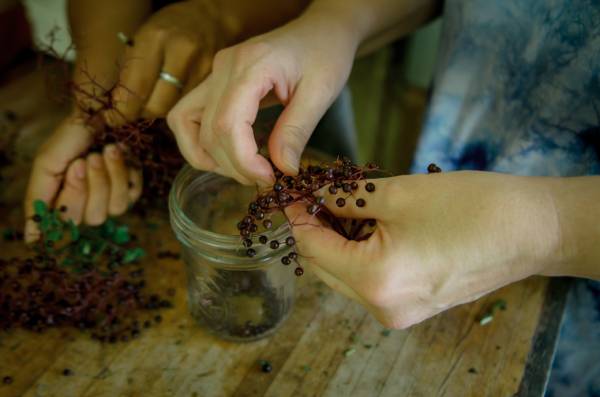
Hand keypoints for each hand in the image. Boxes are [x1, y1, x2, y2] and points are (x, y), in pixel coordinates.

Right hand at [24, 115, 141, 241]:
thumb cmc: (70, 137)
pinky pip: (133, 194)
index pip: (68, 226)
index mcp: (62, 204)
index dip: (73, 199)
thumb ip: (38, 200)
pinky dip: (126, 172)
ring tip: (107, 150)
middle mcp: (86, 206)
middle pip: (94, 218)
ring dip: (111, 176)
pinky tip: (120, 153)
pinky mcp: (132, 188)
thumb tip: (30, 240)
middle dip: (92, 185)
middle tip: (88, 158)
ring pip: (116, 208)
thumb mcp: (47, 165)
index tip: (74, 168)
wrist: (100, 112)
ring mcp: (111, 199)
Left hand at [107, 1, 230, 123]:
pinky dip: (176, 106)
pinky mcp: (214, 81)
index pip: (136, 87)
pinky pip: (189, 105)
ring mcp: (202, 68)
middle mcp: (181, 53)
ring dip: (159, 109)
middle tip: (135, 109)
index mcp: (155, 38)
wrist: (211, 18)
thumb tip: (119, 106)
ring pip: (174, 109)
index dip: (123, 110)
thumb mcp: (142, 38)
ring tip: (154, 98)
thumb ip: (130, 71)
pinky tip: (173, 95)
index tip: (113, 118)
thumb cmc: (170, 26)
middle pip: (158, 105)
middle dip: (142, 113)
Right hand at [167, 13, 359, 184]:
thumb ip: (296, 131)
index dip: (243, 160)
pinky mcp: (214, 81)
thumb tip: (282, 169)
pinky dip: (200, 142)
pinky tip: (227, 156)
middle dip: (233, 165)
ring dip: (209, 157)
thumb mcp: (321, 93)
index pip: (227, 123)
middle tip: (265, 178)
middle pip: (208, 129)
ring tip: (244, 170)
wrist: (320, 30)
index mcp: (252, 65)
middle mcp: (223, 67)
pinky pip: (188, 116)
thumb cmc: (325, 54)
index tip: (268, 179)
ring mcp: (214, 72)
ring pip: (185, 123)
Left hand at [286, 172, 561, 327]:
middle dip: (314, 229)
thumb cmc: (470, 206)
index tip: (291, 191)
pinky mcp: (412, 306)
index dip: (297, 217)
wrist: (531, 230)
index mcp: (376, 281)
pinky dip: (359, 254)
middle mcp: (383, 307)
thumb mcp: (396, 194)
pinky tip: (365, 225)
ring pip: (345, 275)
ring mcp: (399, 312)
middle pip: (325, 267)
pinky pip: (369, 281)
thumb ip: (344, 199)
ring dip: (337, 241)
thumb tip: (313, 197)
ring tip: (341, 204)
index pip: (312, 249)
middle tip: (313, 193)